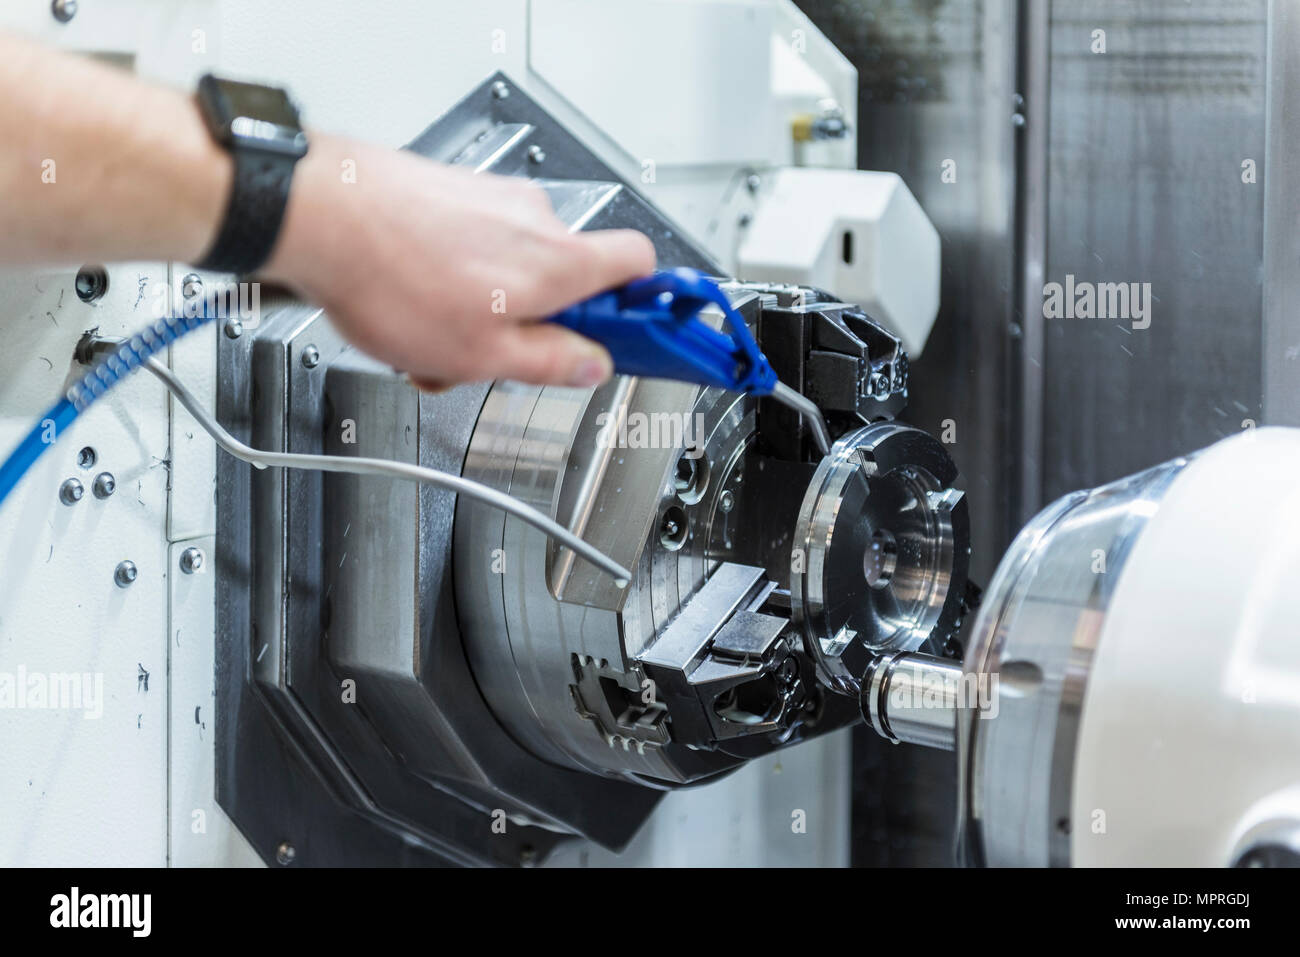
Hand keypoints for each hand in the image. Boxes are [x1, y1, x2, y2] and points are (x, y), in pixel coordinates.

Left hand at [264, 133, 654, 389]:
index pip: (640, 266)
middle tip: (497, 355)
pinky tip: (409, 306)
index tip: (628, 335)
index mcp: (559, 261)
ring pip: (510, 268)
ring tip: (433, 337)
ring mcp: (489, 199)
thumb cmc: (393, 276)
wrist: (317, 214)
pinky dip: (450, 281)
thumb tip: (590, 366)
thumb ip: (550, 362)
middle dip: (535, 324)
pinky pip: (470, 247)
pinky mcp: (449, 192)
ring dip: (482, 309)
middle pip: (565, 278)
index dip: (641, 306)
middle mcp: (533, 219)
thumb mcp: (482, 354)